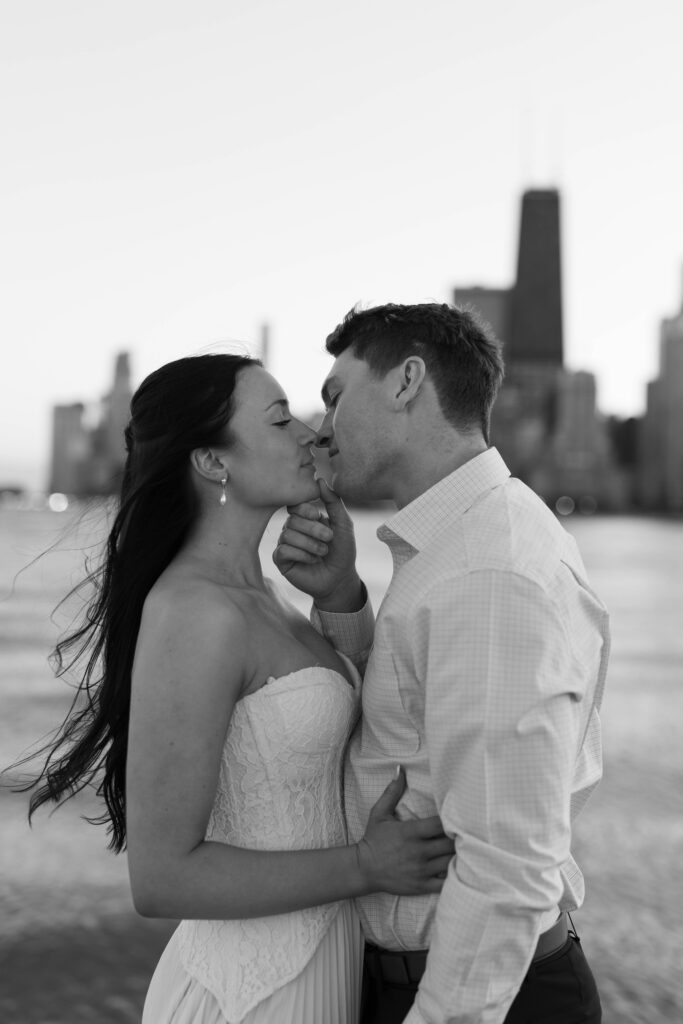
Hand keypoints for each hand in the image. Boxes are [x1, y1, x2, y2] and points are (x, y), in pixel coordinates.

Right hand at [273, 477, 361, 608]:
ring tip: (323, 552)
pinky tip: (311, 560)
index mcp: (304, 518)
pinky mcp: (281, 560)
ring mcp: (285, 544)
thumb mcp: (343, 524)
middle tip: (329, 539)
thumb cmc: (342, 551)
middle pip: (293, 519)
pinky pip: (283, 550)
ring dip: (310, 544)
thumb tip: (319, 480)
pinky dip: (302, 554)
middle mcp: (292, 528)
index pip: (295, 504)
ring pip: (288, 534)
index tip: (318, 516)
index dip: (305, 509)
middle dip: (314, 529)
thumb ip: (334, 501)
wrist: (340, 578)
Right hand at [356, 768, 454, 895]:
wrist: (363, 868)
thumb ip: (392, 791)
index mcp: (411, 832)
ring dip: (459, 856)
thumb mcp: (379, 813)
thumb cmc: (373, 839)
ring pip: (451, 862)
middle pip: (450, 844)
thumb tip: (399, 769)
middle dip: (460, 838)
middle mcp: (418, 851)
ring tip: (466, 849)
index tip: (458, 817)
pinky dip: (454, 876)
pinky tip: (458, 869)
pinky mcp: (421, 885)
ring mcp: (421, 870)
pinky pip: (445, 883)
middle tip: (467, 833)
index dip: (453, 820)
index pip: (441, 824)